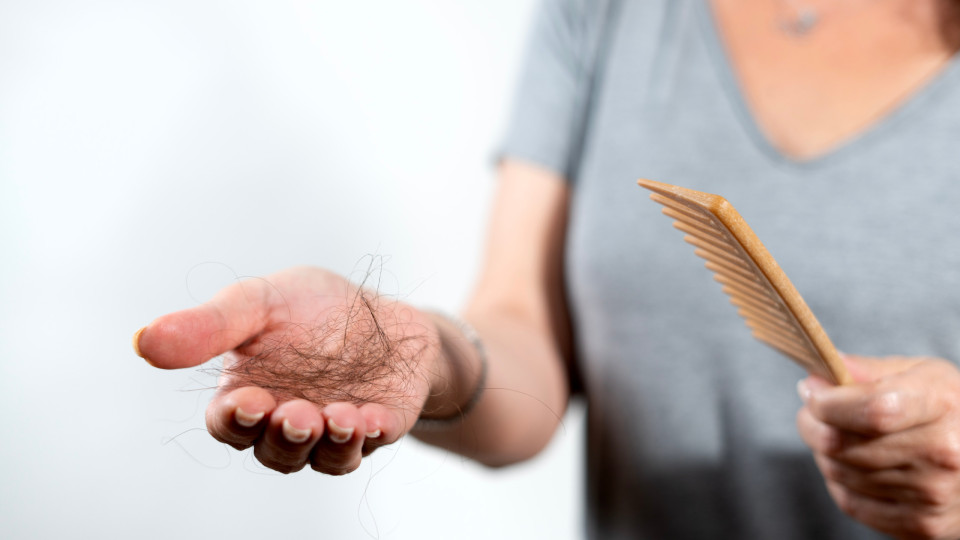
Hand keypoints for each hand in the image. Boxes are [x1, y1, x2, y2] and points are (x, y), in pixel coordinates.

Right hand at [134, 266, 439, 474]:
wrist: (381, 312)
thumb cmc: (310, 308)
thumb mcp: (259, 301)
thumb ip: (210, 325)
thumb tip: (144, 341)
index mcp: (247, 394)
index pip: (228, 423)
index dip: (235, 420)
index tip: (248, 403)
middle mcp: (285, 422)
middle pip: (275, 449)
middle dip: (284, 436)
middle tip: (297, 416)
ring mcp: (332, 431)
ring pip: (323, 458)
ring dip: (330, 444)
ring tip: (340, 418)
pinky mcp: (376, 427)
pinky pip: (372, 443)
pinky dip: (372, 435)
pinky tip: (375, 419)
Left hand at [797, 354, 959, 538]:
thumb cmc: (949, 409)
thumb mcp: (922, 374)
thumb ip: (870, 371)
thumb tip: (819, 373)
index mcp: (942, 405)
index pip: (872, 410)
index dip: (828, 402)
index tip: (811, 390)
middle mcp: (941, 453)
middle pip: (842, 443)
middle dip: (812, 423)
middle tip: (813, 412)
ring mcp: (931, 494)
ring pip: (838, 472)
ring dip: (824, 452)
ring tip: (838, 435)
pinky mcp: (921, 524)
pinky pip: (850, 501)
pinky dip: (839, 481)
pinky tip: (852, 464)